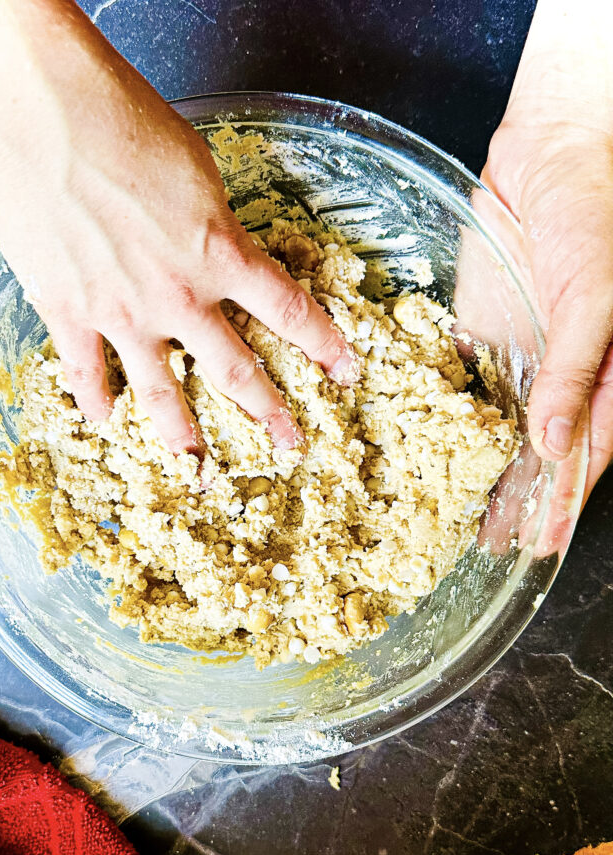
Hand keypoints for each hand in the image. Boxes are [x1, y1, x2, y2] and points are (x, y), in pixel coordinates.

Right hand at [0, 0, 356, 453]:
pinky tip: (104, 421)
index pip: (290, 313)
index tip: (346, 373)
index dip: (325, 347)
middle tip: (291, 443)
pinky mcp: (69, 314)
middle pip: (237, 371)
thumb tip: (216, 249)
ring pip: (162, 393)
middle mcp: (180, 298)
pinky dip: (96, 400)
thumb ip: (213, 226)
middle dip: (270, 413)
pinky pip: (86, 372)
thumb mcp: (198, 171)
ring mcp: (123, 315)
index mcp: (221, 255)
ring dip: (184, 435)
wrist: (45, 121)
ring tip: (198, 464)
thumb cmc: (124, 123)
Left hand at [481, 0, 612, 501]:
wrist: (555, 148)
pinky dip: (445, 411)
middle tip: (487, 544)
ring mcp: (519, 352)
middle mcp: (560, 372)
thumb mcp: (597, 297)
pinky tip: (423, 443)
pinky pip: (463, 379)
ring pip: (498, 423)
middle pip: (538, 449)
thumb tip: (551, 448)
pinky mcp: (480, 327)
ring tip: (454, 509)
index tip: (538, 544)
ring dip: (479, 466)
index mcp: (604, 374)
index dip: (561, 501)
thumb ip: (577, 371)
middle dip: (516, 496)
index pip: (583, 452)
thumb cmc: (597, 216)